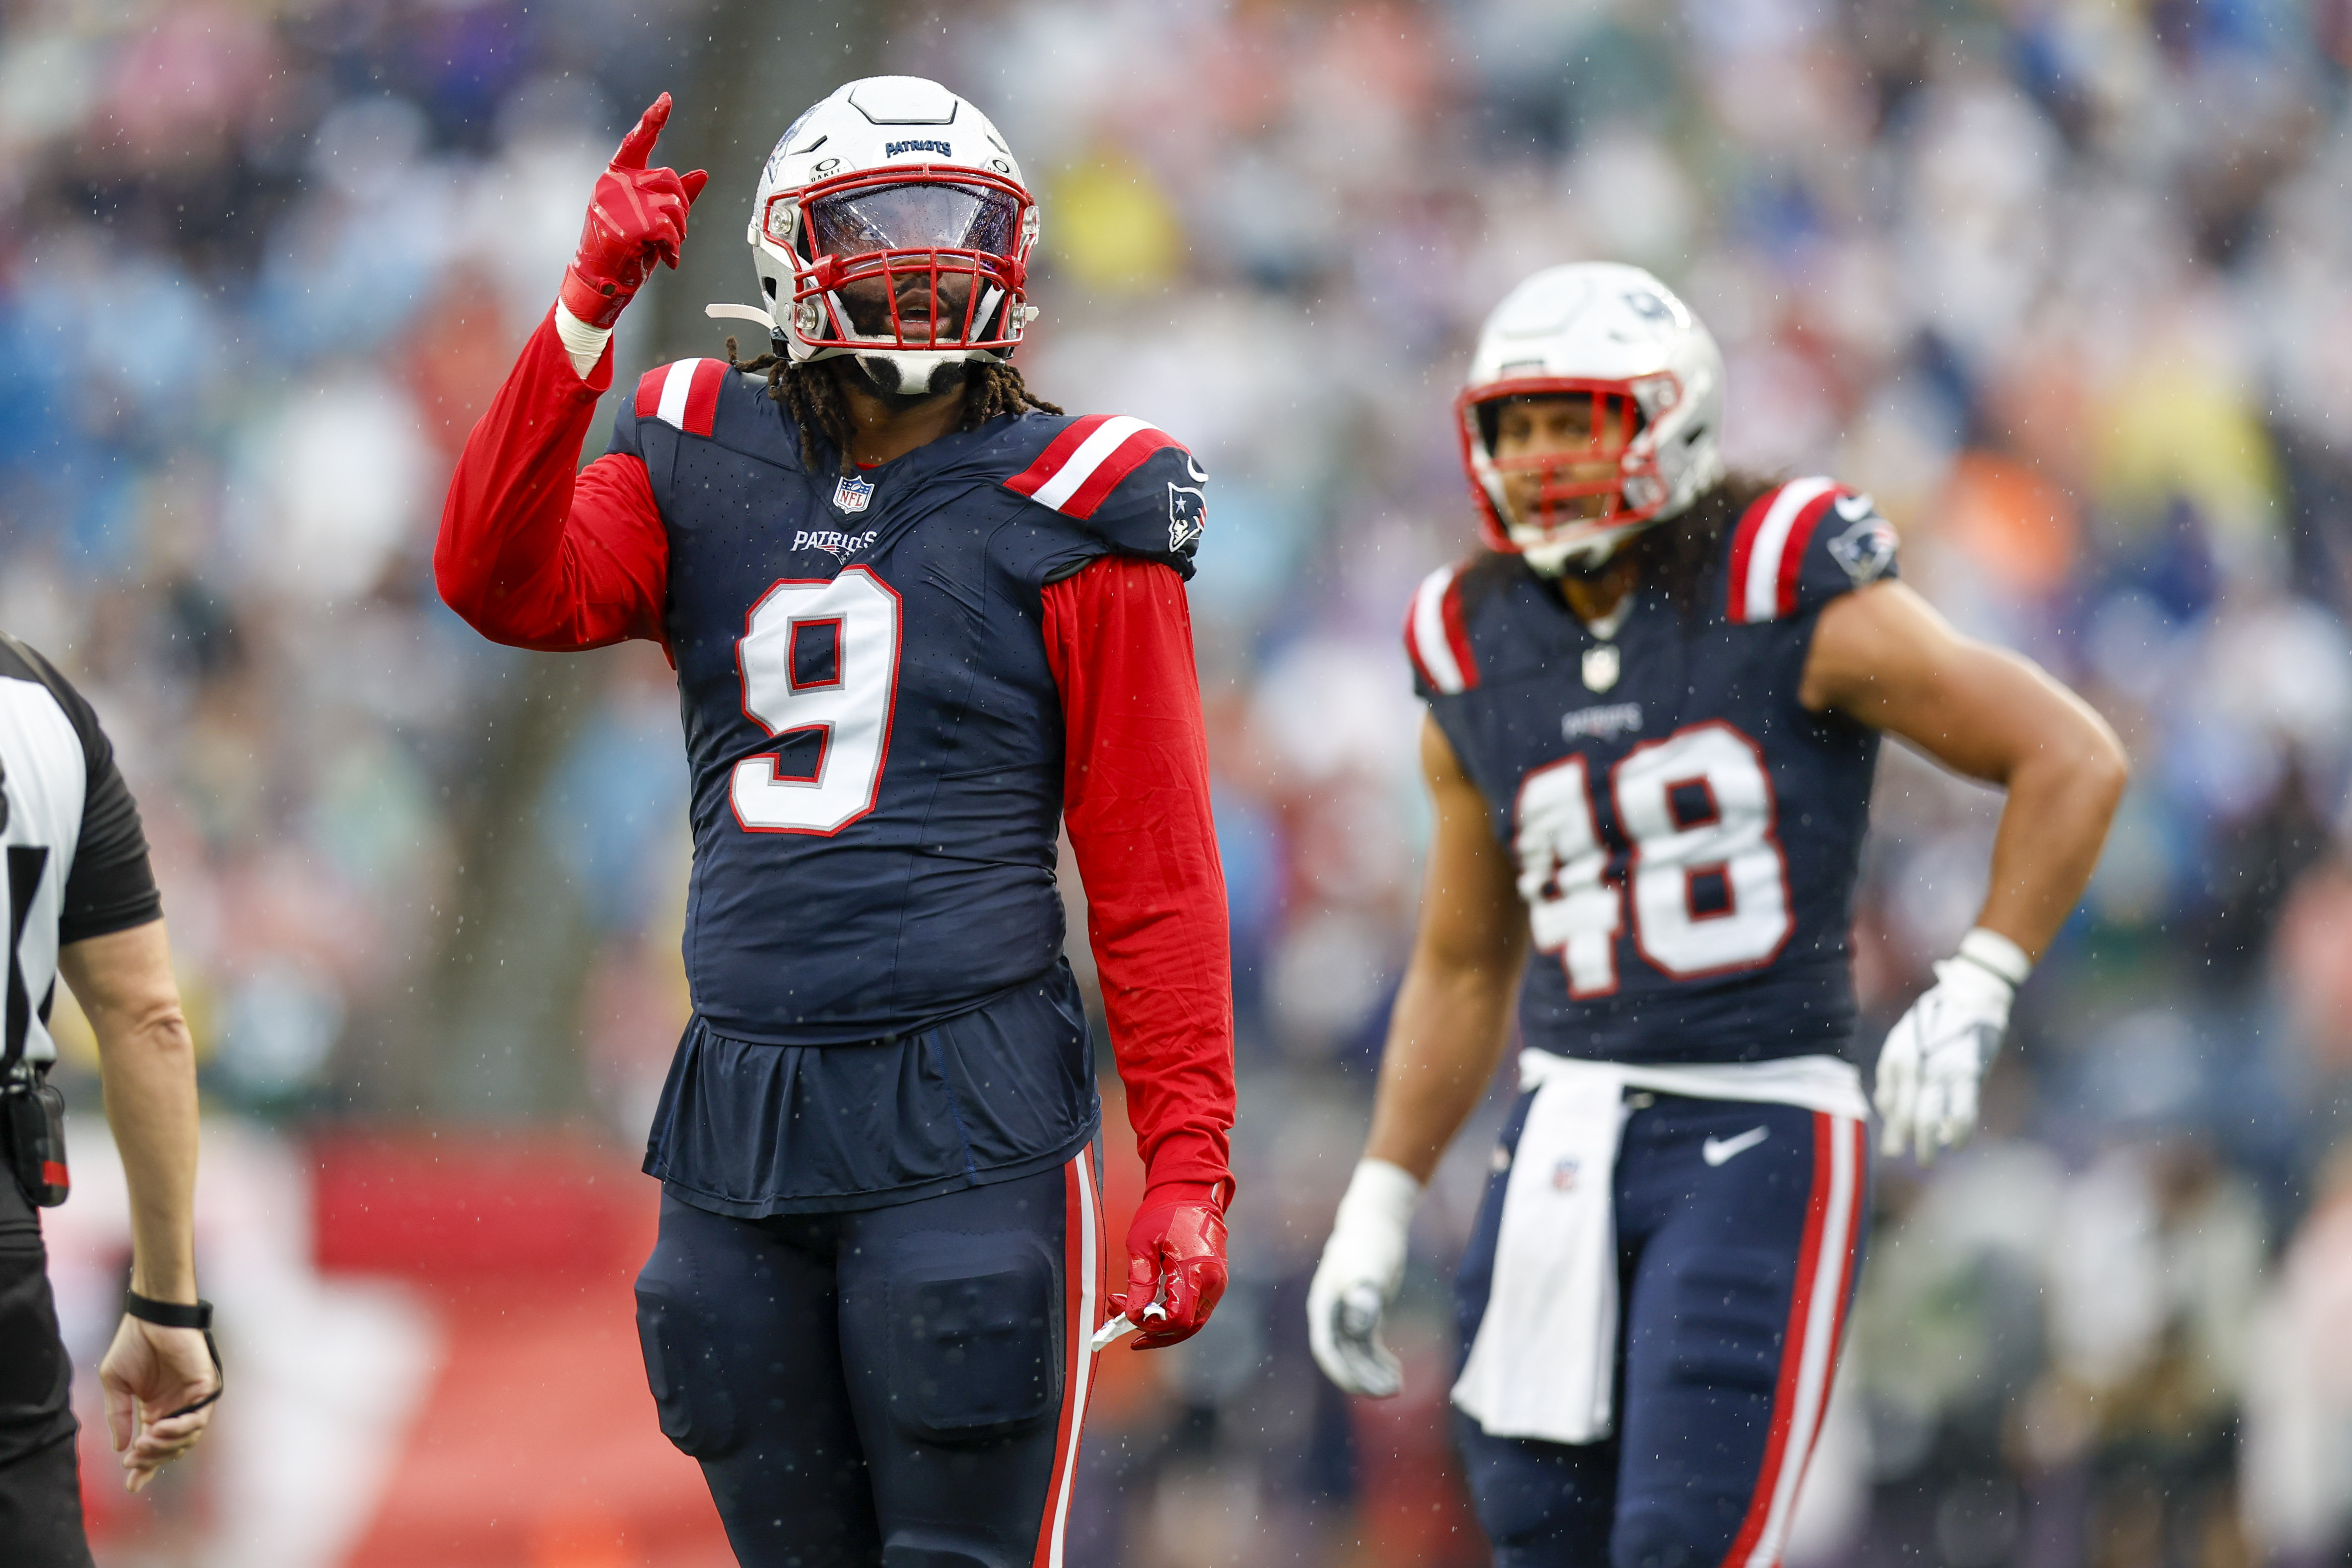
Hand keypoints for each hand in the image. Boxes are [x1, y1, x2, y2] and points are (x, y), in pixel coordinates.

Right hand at [98, 1315, 217, 1491]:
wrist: (151, 1318)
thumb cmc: (133, 1345)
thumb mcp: (116, 1386)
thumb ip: (119, 1416)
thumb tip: (120, 1447)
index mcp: (156, 1409)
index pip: (154, 1446)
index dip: (144, 1467)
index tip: (131, 1485)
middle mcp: (176, 1407)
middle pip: (172, 1448)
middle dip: (152, 1459)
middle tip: (134, 1459)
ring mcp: (192, 1398)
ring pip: (187, 1438)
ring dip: (164, 1446)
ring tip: (145, 1442)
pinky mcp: (206, 1387)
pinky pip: (199, 1417)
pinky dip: (180, 1429)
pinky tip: (160, 1429)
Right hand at [558, 94, 710, 329]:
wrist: (601, 283)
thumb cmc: (626, 252)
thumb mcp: (653, 220)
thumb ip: (675, 196)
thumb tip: (702, 173)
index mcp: (617, 177)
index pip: (636, 142)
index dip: (652, 120)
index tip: (666, 99)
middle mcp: (613, 184)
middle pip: (670, 180)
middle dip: (681, 210)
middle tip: (670, 236)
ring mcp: (617, 202)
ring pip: (673, 205)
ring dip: (678, 233)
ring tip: (663, 248)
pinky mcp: (625, 224)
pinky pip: (668, 228)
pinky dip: (674, 247)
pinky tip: (666, 259)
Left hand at [1111, 1181, 1227, 1348]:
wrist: (1192, 1194)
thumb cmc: (1166, 1213)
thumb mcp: (1142, 1244)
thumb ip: (1140, 1282)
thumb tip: (1134, 1314)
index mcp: (1195, 1270)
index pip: (1177, 1319)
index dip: (1152, 1326)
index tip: (1129, 1318)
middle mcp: (1212, 1282)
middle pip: (1187, 1328)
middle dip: (1155, 1332)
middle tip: (1127, 1327)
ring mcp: (1217, 1284)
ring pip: (1193, 1323)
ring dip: (1164, 1327)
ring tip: (1135, 1318)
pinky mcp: (1215, 1283)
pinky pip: (1196, 1310)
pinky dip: (1175, 1315)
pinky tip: (1154, 1309)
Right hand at [1307, 1158, 1420, 1396]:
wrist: (1377, 1224)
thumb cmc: (1370, 1243)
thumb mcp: (1368, 1268)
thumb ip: (1362, 1295)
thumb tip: (1357, 1327)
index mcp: (1324, 1306)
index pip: (1326, 1348)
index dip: (1342, 1372)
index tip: (1363, 1389)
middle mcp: (1331, 1315)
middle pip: (1342, 1357)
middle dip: (1364, 1377)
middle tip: (1391, 1391)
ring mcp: (1346, 1316)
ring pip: (1356, 1355)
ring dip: (1373, 1373)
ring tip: (1397, 1386)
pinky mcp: (1363, 1314)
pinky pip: (1367, 1346)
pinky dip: (1380, 1361)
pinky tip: (1396, 1371)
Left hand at [1874, 952, 2013, 1164]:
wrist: (1970, 996)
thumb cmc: (1936, 1023)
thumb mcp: (1904, 1042)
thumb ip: (1895, 1074)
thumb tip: (1885, 1109)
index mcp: (1895, 1058)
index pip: (1888, 1102)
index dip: (1892, 1126)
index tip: (1895, 1145)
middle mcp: (1912, 1066)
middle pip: (1903, 1115)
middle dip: (1901, 1141)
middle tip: (1904, 1158)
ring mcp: (1939, 1071)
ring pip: (1927, 1119)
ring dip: (1926, 1145)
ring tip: (1926, 1161)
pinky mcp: (1967, 1073)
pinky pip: (1960, 1113)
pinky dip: (1957, 1133)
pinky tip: (1955, 1143)